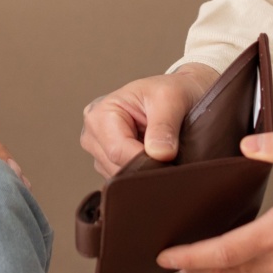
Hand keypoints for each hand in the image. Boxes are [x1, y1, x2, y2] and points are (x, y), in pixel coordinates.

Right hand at [80, 64, 218, 177]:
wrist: (179, 95)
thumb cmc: (170, 92)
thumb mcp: (171, 99)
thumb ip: (164, 126)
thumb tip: (160, 154)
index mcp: (100, 113)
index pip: (118, 151)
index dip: (146, 159)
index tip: (171, 159)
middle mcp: (93, 134)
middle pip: (117, 168)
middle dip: (146, 167)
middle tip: (172, 156)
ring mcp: (99, 152)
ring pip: (120, 178)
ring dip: (144, 172)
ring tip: (163, 153)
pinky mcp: (108, 164)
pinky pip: (124, 180)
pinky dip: (142, 175)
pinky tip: (155, 160)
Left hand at [157, 134, 272, 272]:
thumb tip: (245, 144)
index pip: (225, 252)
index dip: (191, 256)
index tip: (165, 255)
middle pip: (230, 272)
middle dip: (198, 267)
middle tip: (172, 258)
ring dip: (226, 269)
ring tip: (203, 255)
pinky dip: (255, 271)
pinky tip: (247, 256)